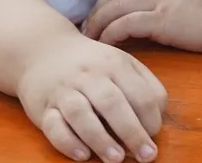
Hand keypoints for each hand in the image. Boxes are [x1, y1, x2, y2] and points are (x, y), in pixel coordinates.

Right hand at [16, 33, 166, 162]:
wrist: (45, 50)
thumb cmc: (93, 64)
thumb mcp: (122, 63)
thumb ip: (144, 84)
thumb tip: (159, 115)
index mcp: (116, 64)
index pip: (140, 93)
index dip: (152, 119)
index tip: (154, 137)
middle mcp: (90, 75)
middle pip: (113, 103)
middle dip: (132, 132)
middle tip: (146, 156)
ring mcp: (65, 90)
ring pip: (81, 114)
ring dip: (101, 139)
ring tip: (117, 159)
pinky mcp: (42, 107)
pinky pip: (53, 127)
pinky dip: (68, 142)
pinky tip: (83, 156)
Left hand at [83, 0, 201, 52]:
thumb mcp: (200, 1)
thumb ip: (183, 3)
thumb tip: (174, 14)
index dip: (107, 0)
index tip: (97, 14)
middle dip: (96, 10)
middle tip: (85, 28)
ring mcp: (161, 3)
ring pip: (116, 7)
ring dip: (97, 22)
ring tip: (88, 39)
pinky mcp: (163, 21)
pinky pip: (126, 24)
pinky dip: (111, 33)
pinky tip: (105, 45)